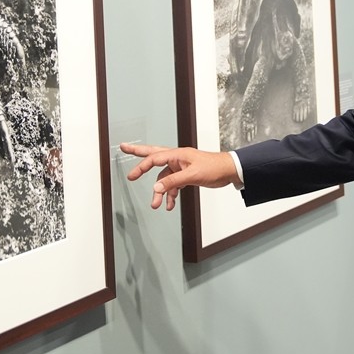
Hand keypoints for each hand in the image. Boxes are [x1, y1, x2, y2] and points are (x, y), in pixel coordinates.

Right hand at [121, 143, 239, 210]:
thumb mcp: (192, 175)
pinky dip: (171, 195)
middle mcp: (177, 159)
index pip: (154, 159)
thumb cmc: (214, 168)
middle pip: (153, 156)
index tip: (132, 175)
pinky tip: (170, 205)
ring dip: (160, 191)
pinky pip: (173, 185)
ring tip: (155, 204)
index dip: (141, 167)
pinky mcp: (186, 175)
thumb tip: (156, 188)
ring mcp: (181, 167)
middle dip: (138, 155)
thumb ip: (173, 182)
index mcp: (177, 155)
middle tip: (124, 148)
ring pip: (164, 178)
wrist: (229, 171)